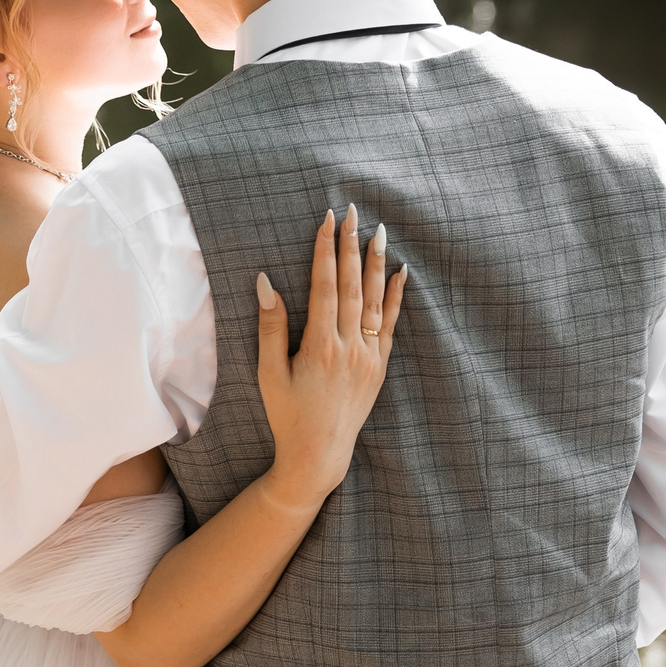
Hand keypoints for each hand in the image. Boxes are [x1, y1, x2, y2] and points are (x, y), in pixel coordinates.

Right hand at [254, 205, 405, 507]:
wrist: (320, 453)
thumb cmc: (287, 413)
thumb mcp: (269, 372)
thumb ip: (271, 326)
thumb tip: (266, 282)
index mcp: (320, 346)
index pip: (324, 285)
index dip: (325, 250)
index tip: (326, 220)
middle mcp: (350, 347)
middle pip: (352, 285)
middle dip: (351, 245)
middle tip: (352, 212)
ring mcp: (369, 356)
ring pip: (374, 300)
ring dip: (376, 263)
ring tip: (378, 232)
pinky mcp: (379, 366)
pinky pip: (390, 324)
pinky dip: (395, 297)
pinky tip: (399, 274)